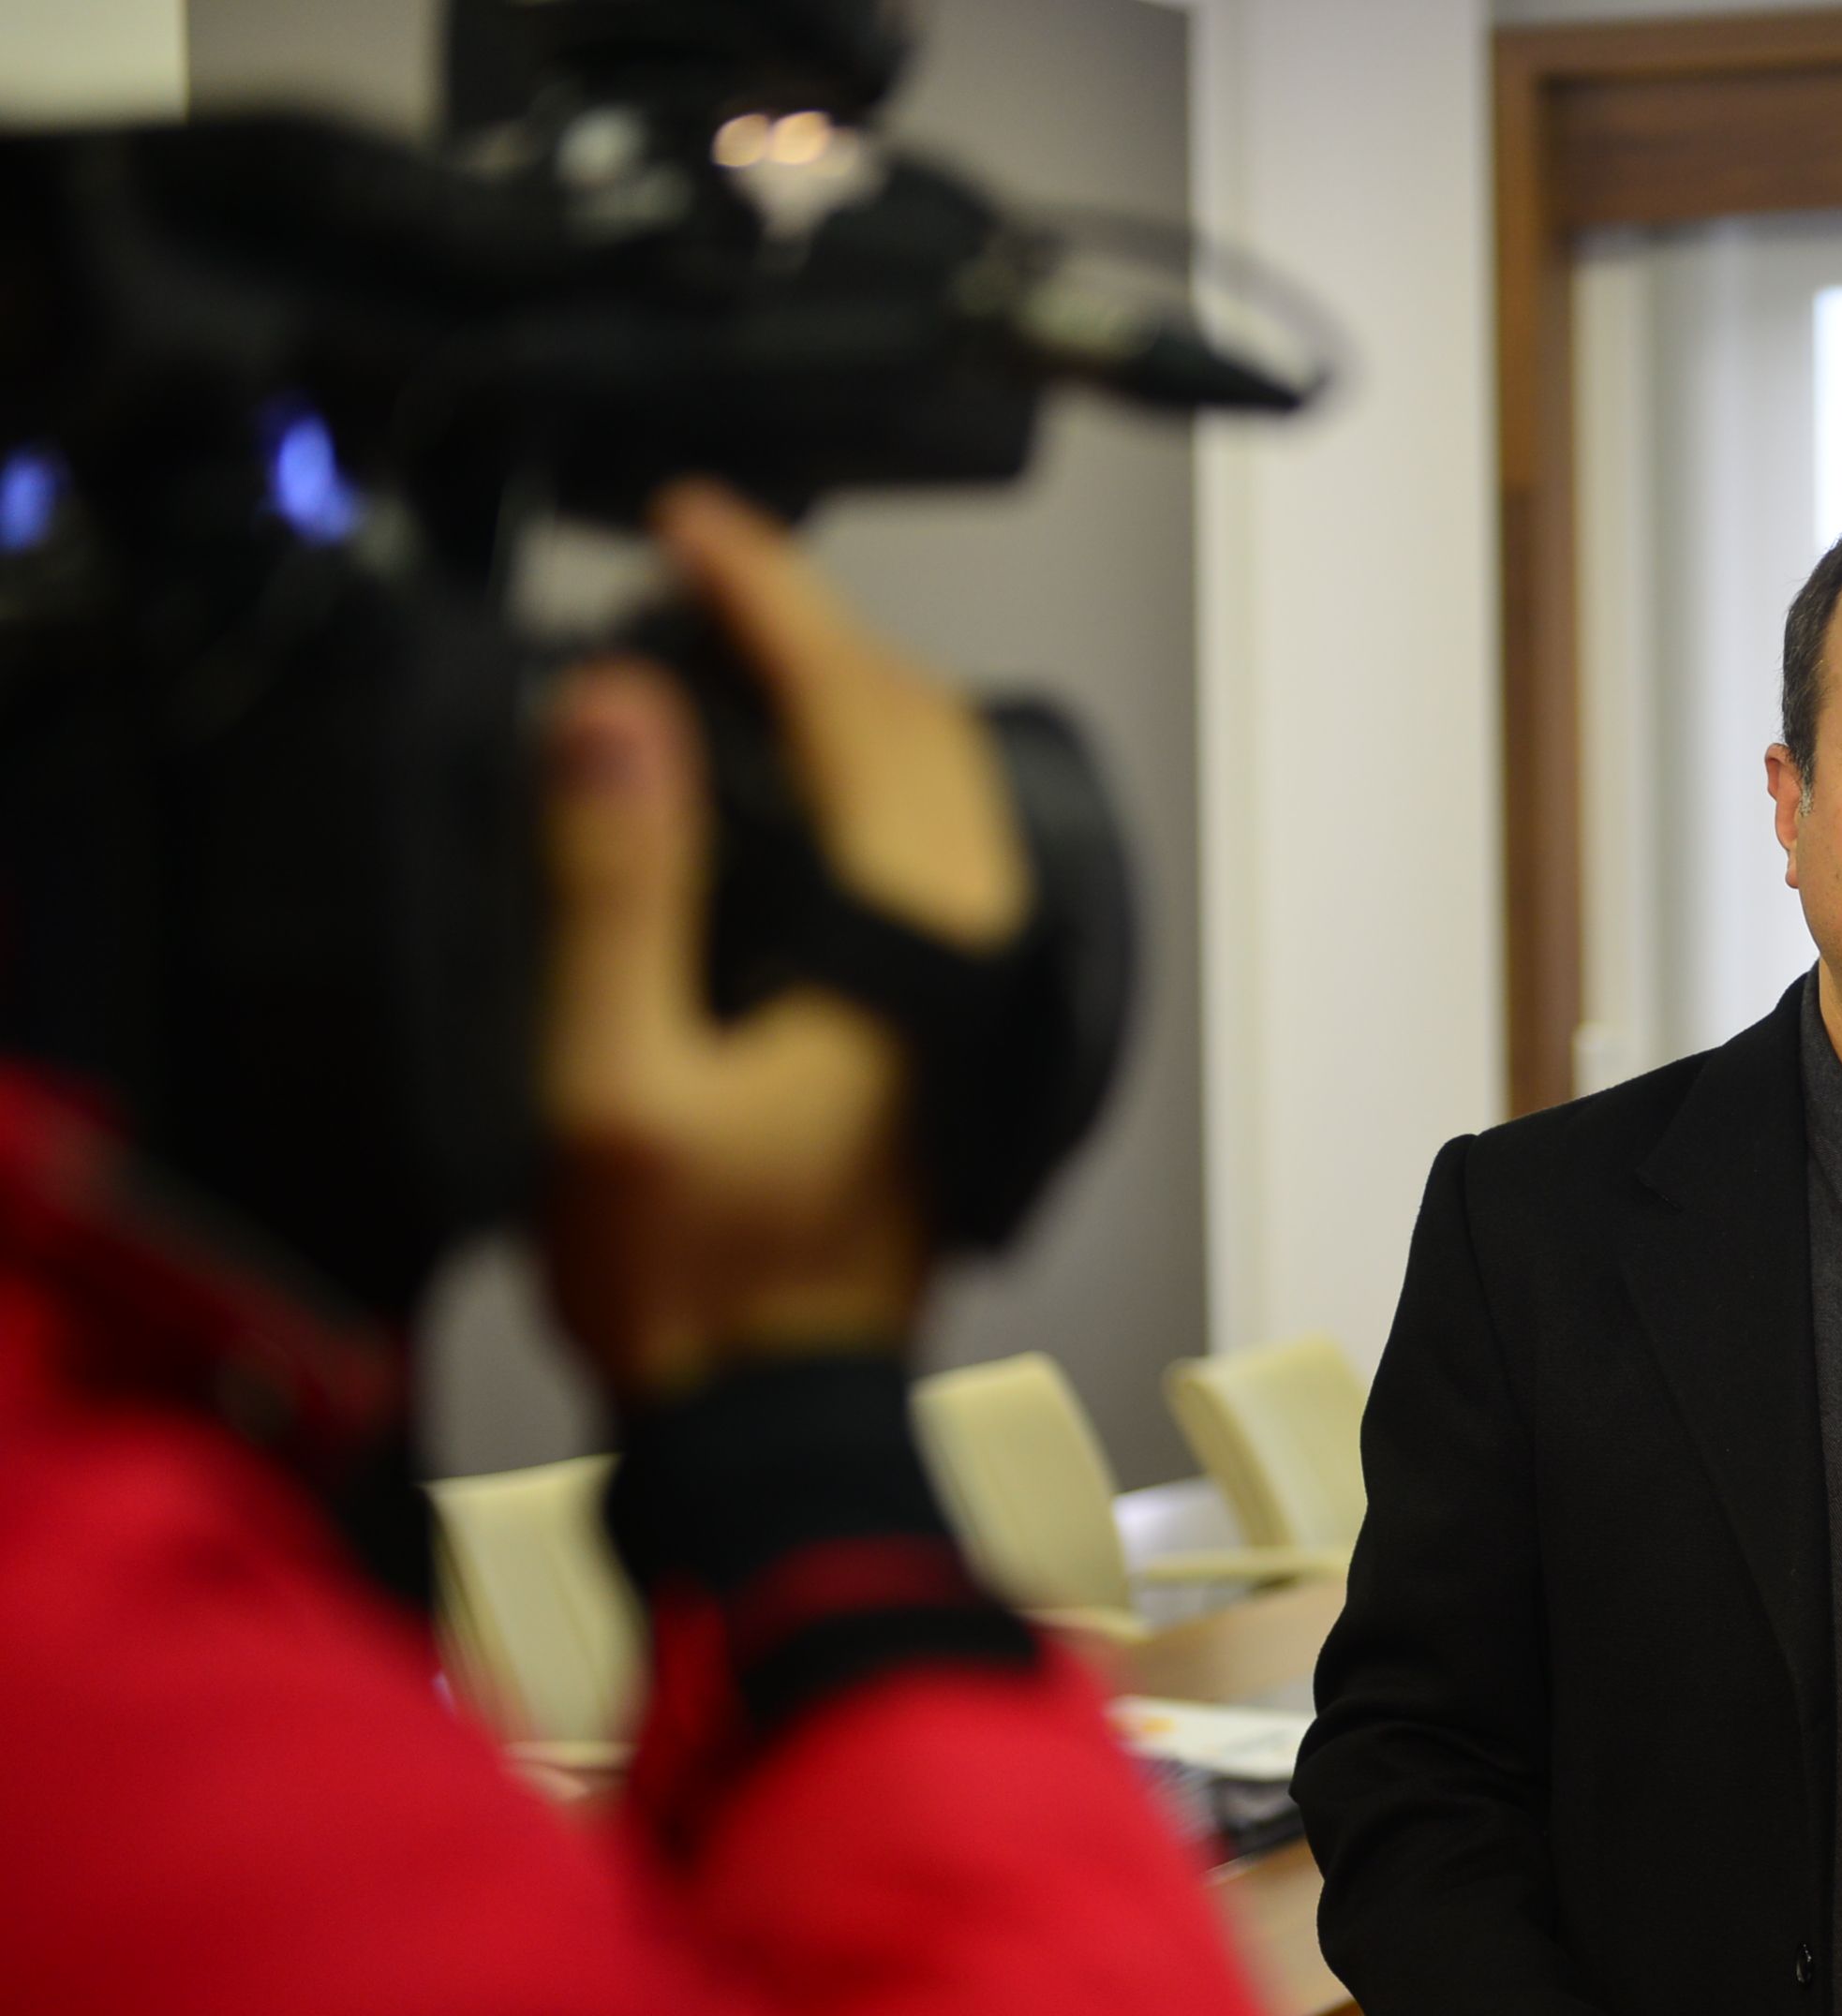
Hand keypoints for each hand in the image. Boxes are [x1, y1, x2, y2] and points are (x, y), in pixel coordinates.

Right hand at [538, 482, 1030, 1400]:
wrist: (776, 1418)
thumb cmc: (691, 1280)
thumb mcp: (612, 1089)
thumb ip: (619, 886)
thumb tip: (623, 702)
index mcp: (917, 945)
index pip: (859, 711)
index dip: (771, 598)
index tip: (689, 524)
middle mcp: (979, 946)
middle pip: (919, 727)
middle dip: (814, 627)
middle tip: (695, 568)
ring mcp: (982, 986)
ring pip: (942, 784)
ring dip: (849, 694)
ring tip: (729, 643)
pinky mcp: (958, 1023)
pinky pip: (936, 848)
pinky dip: (869, 774)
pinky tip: (784, 772)